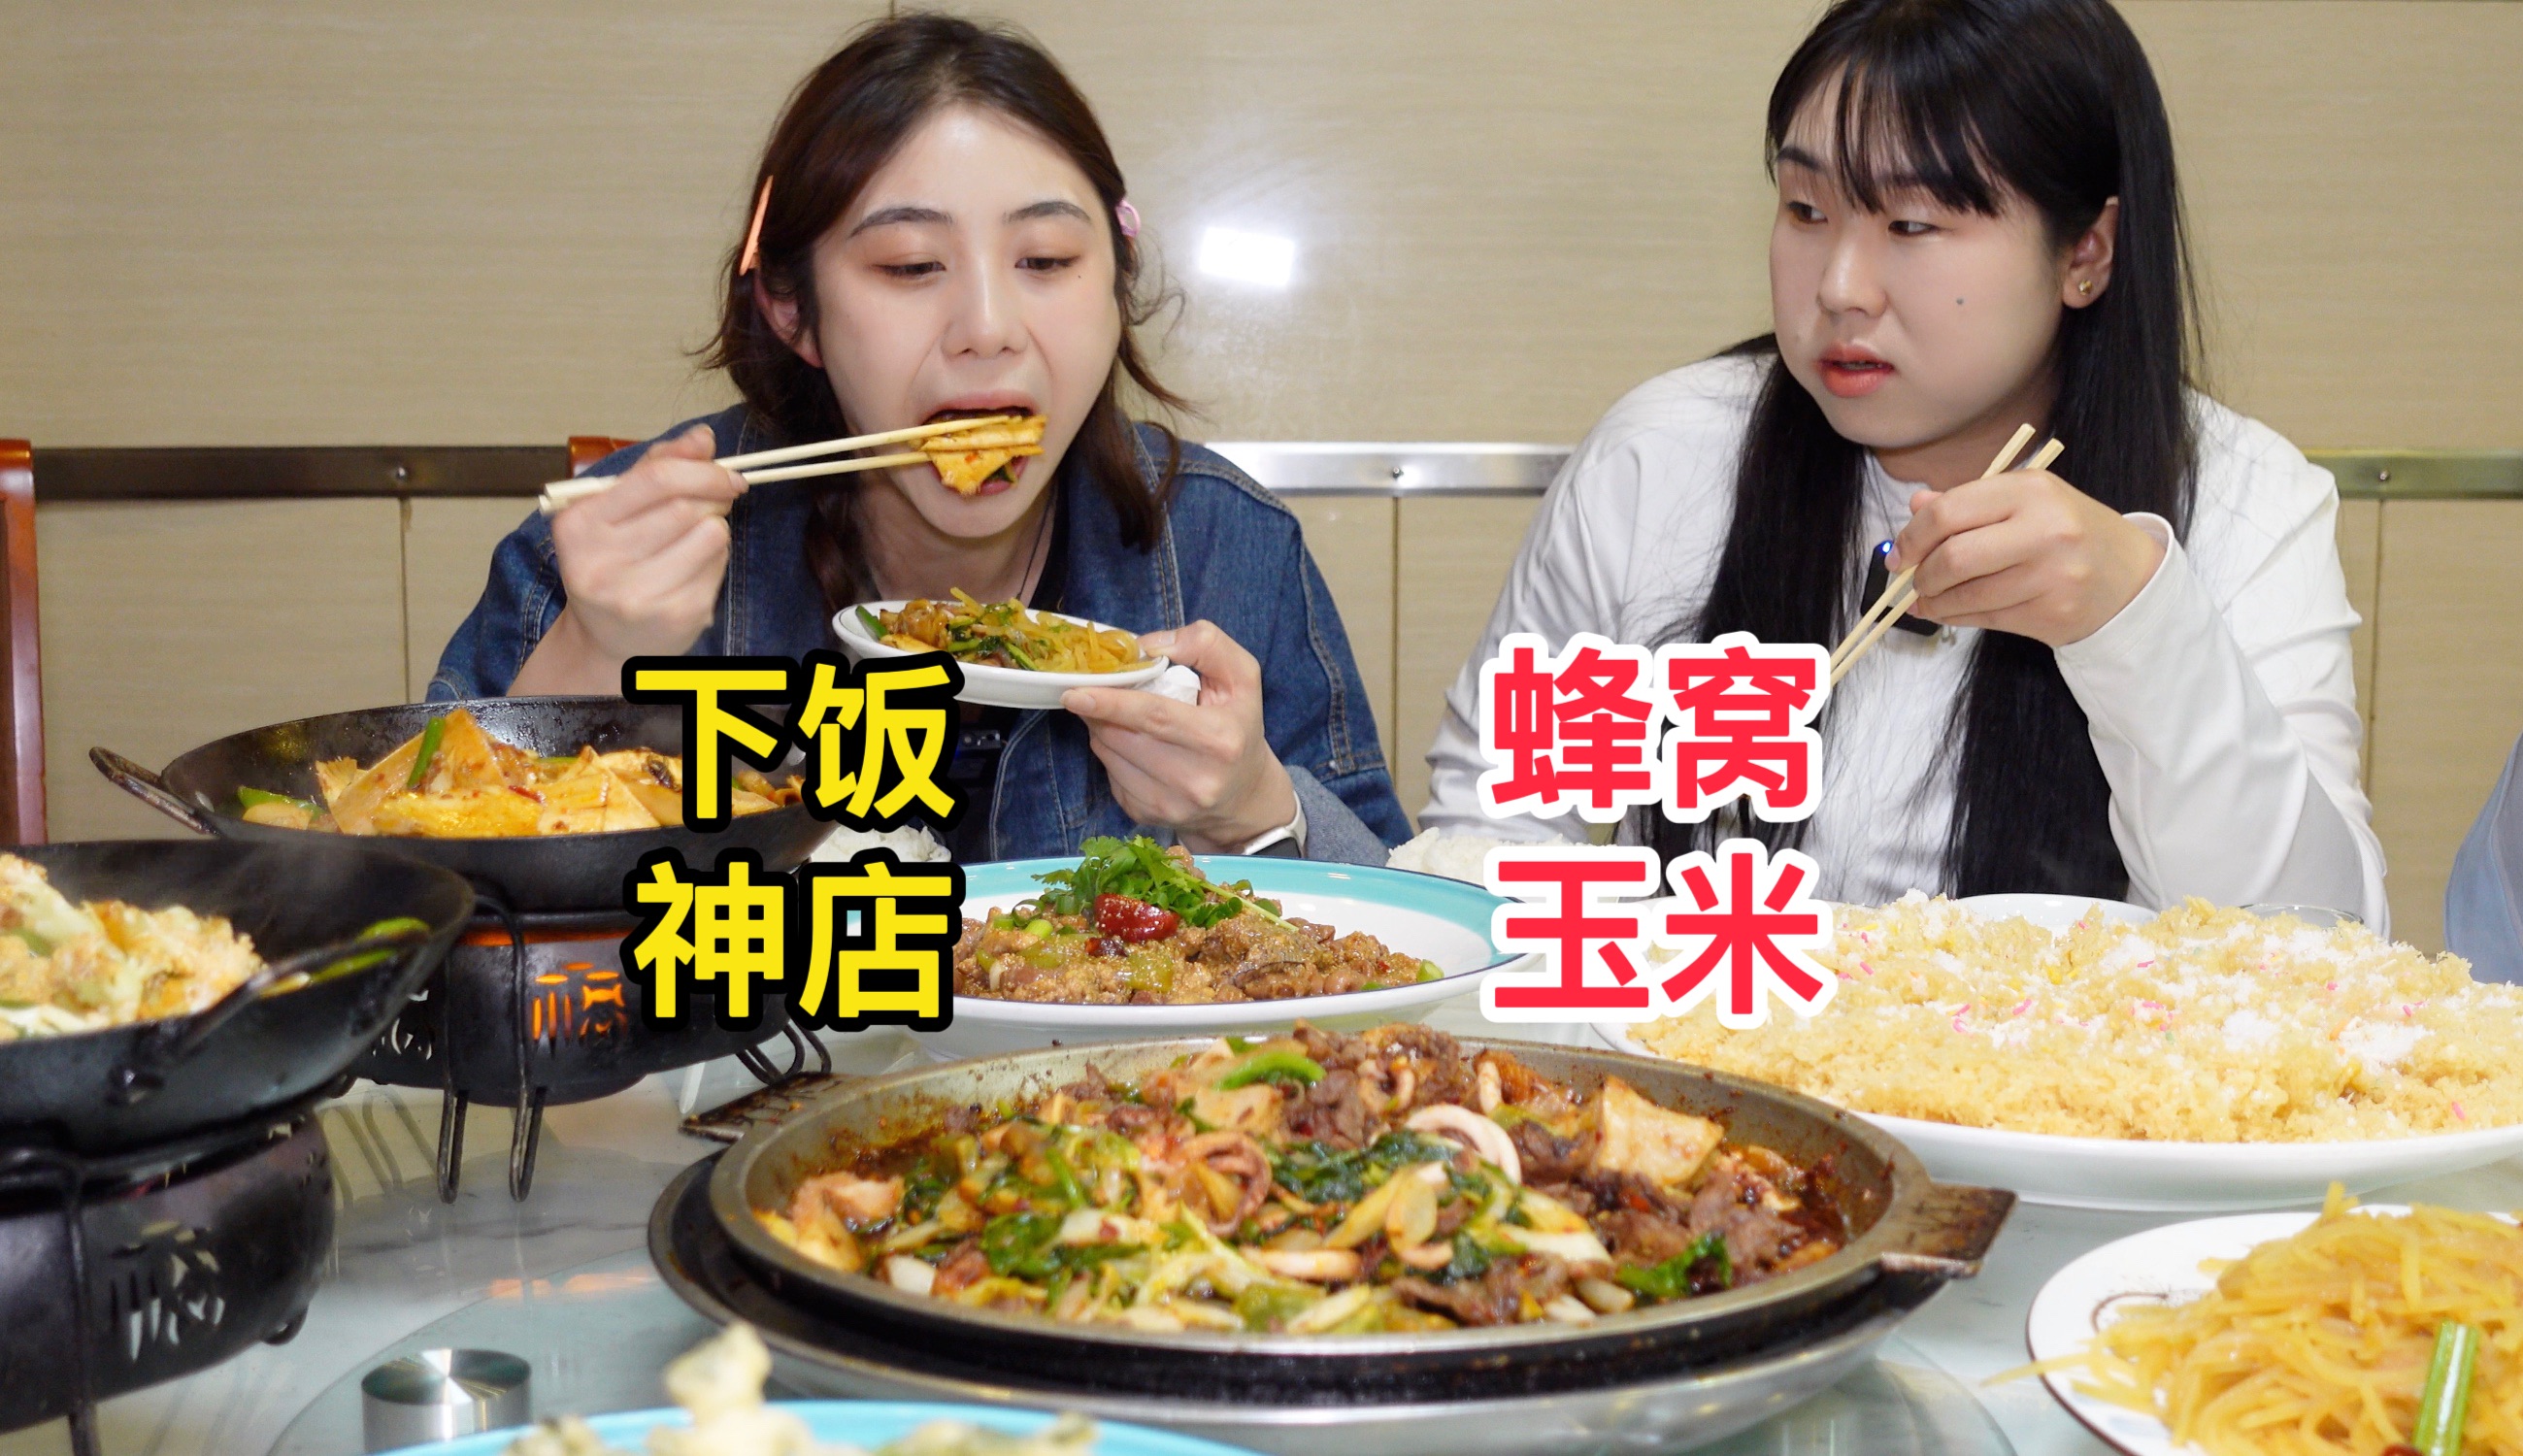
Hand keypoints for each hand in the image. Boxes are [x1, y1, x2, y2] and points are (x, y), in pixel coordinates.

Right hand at [548, 424, 744, 664]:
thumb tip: (702, 437)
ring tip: (694, 539)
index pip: (657, 479)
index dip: (702, 469)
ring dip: (715, 528)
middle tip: (715, 502)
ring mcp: (637, 595)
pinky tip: (692, 568)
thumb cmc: (613, 564)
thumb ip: (656, 466)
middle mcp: (600, 563)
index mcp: (579, 525)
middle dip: (712, 497)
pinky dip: (716, 559)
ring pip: (710, 534)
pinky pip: (718, 566)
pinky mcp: (674, 617)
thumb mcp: (617, 509)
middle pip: (687, 506)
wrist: (608, 639)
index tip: (725, 472)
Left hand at [1061, 621, 1297, 852]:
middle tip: (1095, 690)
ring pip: (1109, 755)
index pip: (1154, 717)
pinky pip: (1110, 776)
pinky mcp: (1148, 817)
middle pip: (1123, 736)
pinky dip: (1111, 754)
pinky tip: (1132, 747)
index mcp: (1219, 740)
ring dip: (1103, 729)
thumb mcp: (1243, 677)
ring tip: (1120, 717)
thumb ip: (1206, 645)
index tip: (1074, 693)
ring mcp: (1170, 804)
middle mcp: (1196, 779)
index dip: (1111, 703)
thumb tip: (1147, 646)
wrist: (1245, 797)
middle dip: (1100, 710)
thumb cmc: (1239, 727)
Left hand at [1885, 467, 2165, 645]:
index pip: (1949, 512)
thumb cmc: (2066, 531)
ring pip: (1967, 595)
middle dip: (1922, 575)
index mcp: (2031, 490)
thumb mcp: (2026, 501)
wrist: (2128, 575)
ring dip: (1935, 602)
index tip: (1901, 552)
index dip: (1913, 536)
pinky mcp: (2053, 613)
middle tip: (1914, 581)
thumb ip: (1969, 502)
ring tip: (1929, 600)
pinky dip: (1957, 617)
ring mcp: (2053, 574)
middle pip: (1954, 558)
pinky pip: (1987, 618)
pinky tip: (1950, 611)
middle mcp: (2045, 529)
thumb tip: (1916, 506)